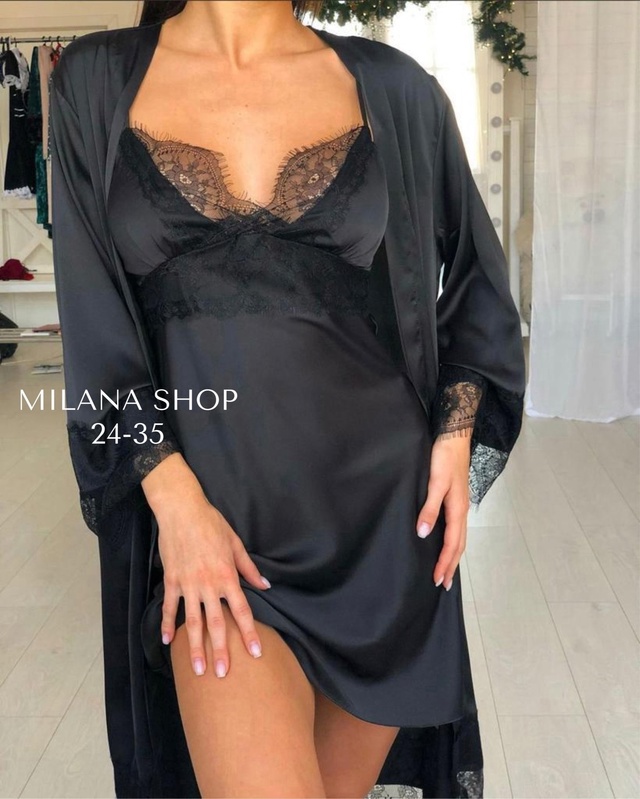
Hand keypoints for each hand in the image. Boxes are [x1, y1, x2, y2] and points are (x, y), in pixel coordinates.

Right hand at [141, 454, 270, 677]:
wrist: (182, 511)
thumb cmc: (212, 524)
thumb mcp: (236, 544)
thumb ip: (249, 569)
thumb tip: (265, 586)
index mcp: (227, 576)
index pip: (241, 610)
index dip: (249, 633)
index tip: (255, 653)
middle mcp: (208, 585)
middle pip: (216, 623)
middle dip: (221, 650)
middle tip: (222, 674)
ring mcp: (188, 584)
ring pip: (192, 622)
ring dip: (195, 647)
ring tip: (198, 669)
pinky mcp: (172, 580)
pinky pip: (170, 607)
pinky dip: (167, 625)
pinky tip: (167, 642)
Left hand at [415, 435, 471, 591]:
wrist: (455, 438)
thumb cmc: (444, 458)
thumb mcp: (435, 483)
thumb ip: (429, 508)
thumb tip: (423, 534)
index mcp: (457, 510)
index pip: (452, 544)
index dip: (444, 563)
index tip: (436, 580)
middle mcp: (461, 511)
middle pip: (458, 545)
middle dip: (451, 565)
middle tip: (443, 585)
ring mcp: (460, 505)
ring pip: (459, 538)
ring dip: (453, 556)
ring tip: (446, 571)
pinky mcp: (456, 499)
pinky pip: (456, 528)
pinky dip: (453, 542)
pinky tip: (446, 543)